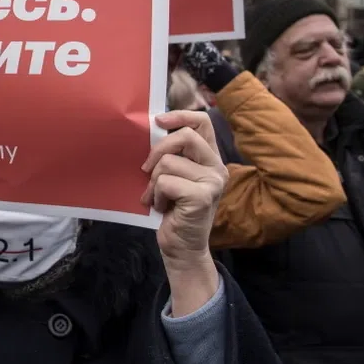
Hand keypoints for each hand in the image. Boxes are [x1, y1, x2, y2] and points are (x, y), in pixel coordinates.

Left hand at [141, 110, 227, 314]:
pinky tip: (163, 208)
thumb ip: (172, 155)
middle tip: (146, 170)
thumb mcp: (173, 176)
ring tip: (158, 197)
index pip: (202, 122)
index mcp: (210, 158)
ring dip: (154, 181)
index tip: (158, 121)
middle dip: (157, 151)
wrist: (181, 247)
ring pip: (168, 162)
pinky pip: (166, 182)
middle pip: (185, 136)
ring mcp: (213, 182)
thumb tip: (151, 129)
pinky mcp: (203, 197)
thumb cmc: (173, 210)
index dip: (180, 116)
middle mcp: (217, 167)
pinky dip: (157, 195)